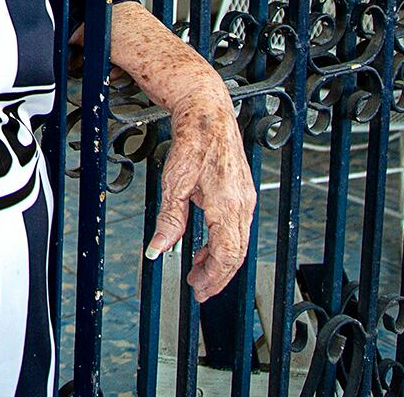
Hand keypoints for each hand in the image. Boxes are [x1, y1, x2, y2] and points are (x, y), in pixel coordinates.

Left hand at [147, 77, 254, 301]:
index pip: (227, 255)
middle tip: (198, 289)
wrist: (208, 114)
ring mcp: (245, 199)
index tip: (198, 289)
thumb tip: (158, 248)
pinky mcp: (243, 194)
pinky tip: (206, 246)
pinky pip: (237, 229)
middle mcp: (242, 205)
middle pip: (237, 254)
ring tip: (198, 271)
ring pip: (238, 243)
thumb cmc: (193, 141)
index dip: (214, 277)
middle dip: (218, 276)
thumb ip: (170, 219)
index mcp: (227, 205)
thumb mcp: (174, 182)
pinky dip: (223, 244)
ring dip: (220, 261)